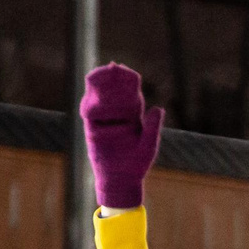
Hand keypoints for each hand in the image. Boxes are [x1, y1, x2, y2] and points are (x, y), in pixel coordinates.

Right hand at [81, 63, 163, 210]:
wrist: (120, 182)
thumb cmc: (136, 165)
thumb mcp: (148, 145)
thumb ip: (152, 127)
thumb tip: (158, 108)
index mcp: (132, 119)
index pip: (130, 96)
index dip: (128, 83)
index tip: (127, 71)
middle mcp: (117, 119)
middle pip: (114, 93)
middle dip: (113, 79)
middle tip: (113, 66)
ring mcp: (104, 123)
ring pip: (101, 100)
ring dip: (100, 85)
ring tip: (102, 72)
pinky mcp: (93, 130)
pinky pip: (90, 113)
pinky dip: (91, 100)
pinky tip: (91, 89)